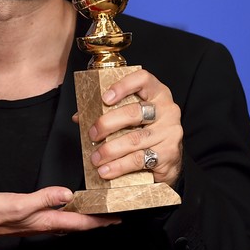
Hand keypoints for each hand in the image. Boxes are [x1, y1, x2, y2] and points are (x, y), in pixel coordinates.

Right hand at [0, 186, 118, 240]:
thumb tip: (68, 193)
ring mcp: (38, 222)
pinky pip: (56, 216)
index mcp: (47, 221)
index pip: (81, 222)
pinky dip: (69, 212)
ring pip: (69, 221)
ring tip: (97, 211)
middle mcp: (46, 224)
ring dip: (85, 217)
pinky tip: (67, 206)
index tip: (117, 219)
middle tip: (114, 215)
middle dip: (97, 221)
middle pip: (79, 224)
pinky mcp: (30, 217)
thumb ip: (45, 198)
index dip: (100, 221)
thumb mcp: (20, 202)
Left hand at [74, 69, 182, 186]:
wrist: (169, 159)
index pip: (142, 79)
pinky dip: (119, 166)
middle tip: (92, 134)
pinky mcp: (169, 154)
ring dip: (110, 150)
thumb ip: (107, 112)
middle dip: (107, 124)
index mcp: (156, 93)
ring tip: (96, 158)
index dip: (123, 86)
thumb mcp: (130, 117)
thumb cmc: (144, 130)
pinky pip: (140, 159)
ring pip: (135, 139)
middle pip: (134, 112)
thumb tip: (79, 117)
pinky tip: (107, 170)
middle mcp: (167, 110)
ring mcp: (170, 132)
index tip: (104, 98)